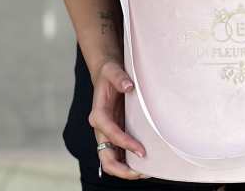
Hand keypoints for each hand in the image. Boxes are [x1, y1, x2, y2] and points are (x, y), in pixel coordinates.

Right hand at [88, 60, 149, 179]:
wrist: (106, 74)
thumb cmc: (109, 73)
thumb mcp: (113, 70)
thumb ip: (119, 78)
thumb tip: (129, 86)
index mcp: (98, 114)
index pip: (110, 134)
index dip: (126, 144)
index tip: (142, 151)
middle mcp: (100, 128)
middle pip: (105, 158)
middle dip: (122, 169)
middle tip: (142, 172)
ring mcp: (107, 134)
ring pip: (111, 160)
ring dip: (126, 169)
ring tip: (146, 171)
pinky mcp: (114, 133)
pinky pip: (118, 154)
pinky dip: (128, 162)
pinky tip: (143, 163)